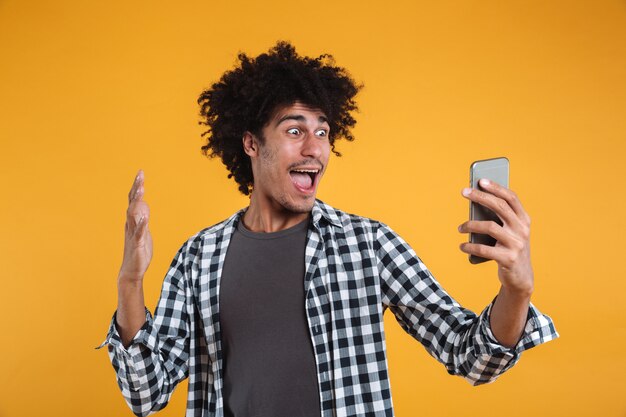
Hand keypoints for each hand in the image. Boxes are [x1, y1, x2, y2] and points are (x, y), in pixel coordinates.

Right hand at [119, 170, 152, 282]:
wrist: (131, 271)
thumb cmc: (138, 251)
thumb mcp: (143, 232)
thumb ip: (142, 220)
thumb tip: (143, 208)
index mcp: (132, 221)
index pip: (134, 200)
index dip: (137, 186)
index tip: (140, 173)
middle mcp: (130, 224)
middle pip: (132, 202)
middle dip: (136, 188)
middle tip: (140, 174)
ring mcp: (133, 233)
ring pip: (134, 214)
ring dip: (137, 201)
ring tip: (142, 188)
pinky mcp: (137, 243)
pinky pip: (139, 232)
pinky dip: (141, 224)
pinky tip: (145, 217)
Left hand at [458, 179, 533, 296]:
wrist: (521, 277)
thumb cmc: (509, 248)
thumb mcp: (509, 232)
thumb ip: (498, 218)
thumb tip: (475, 201)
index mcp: (524, 219)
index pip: (511, 198)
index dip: (496, 187)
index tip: (481, 180)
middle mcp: (522, 229)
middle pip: (500, 207)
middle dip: (480, 197)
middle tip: (464, 192)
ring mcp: (517, 244)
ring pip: (490, 227)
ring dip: (470, 225)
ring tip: (460, 228)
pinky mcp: (508, 258)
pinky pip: (484, 248)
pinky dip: (470, 246)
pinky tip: (462, 246)